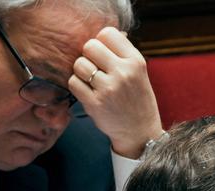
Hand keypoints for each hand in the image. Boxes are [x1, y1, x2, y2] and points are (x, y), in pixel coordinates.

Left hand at [68, 27, 163, 158]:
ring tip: (93, 82)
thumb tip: (102, 35)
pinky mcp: (95, 103)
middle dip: (89, 56)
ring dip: (82, 72)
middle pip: (90, 46)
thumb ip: (122, 54)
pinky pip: (73, 82)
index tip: (105, 55)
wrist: (141, 133)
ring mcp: (109, 89)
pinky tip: (89, 93)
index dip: (101, 42)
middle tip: (96, 68)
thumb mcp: (139, 73)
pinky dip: (78, 86)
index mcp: (136, 62)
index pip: (107, 33)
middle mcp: (124, 73)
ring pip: (79, 64)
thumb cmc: (137, 100)